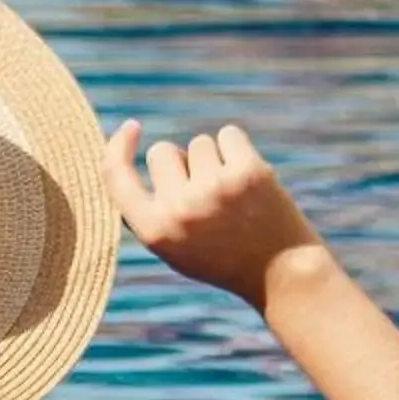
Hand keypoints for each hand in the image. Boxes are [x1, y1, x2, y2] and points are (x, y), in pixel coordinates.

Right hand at [102, 121, 323, 307]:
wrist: (281, 272)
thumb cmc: (221, 257)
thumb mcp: (173, 245)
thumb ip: (147, 208)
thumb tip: (120, 153)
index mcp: (154, 231)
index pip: (117, 177)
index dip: (118, 147)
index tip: (132, 127)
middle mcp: (180, 209)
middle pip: (163, 151)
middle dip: (180, 161)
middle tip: (207, 194)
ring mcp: (214, 189)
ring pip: (199, 143)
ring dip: (213, 159)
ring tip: (233, 195)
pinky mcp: (248, 172)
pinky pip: (228, 134)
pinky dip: (236, 148)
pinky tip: (249, 179)